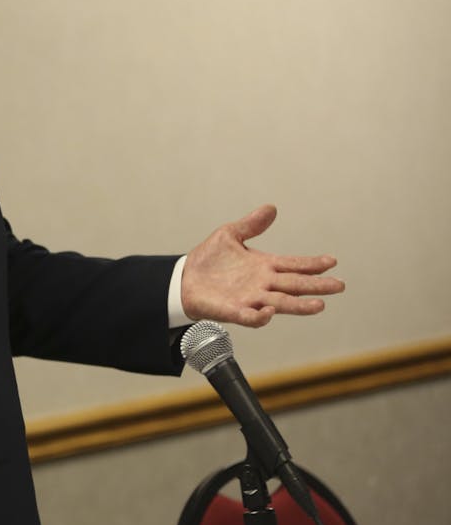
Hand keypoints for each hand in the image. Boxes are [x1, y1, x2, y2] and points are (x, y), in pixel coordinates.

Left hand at [181, 204, 344, 327]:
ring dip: (299, 306)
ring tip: (318, 305)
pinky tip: (270, 312)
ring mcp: (250, 299)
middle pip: (294, 285)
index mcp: (264, 265)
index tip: (332, 261)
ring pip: (281, 303)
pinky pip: (250, 316)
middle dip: (317, 286)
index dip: (312, 263)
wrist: (184, 279)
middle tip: (339, 285)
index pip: (293, 264)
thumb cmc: (209, 260)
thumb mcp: (229, 235)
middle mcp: (262, 284)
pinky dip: (261, 316)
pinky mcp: (234, 311)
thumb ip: (251, 225)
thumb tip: (271, 208)